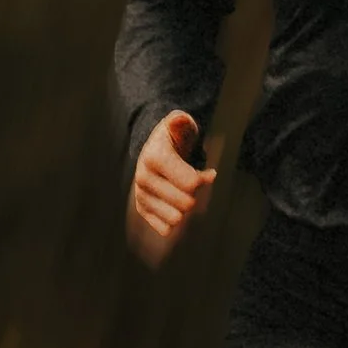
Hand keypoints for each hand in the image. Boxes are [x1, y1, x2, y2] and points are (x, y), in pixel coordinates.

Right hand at [128, 110, 215, 261]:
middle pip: (186, 204)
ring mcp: (141, 195)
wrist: (155, 149)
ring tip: (183, 191)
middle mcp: (143, 178)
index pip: (191, 183)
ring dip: (185, 207)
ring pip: (176, 219)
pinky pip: (164, 228)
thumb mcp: (180, 125)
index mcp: (154, 158)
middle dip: (196, 194)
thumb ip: (181, 122)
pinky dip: (175, 219)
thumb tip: (179, 119)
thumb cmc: (175, 137)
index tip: (206, 172)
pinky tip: (175, 204)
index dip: (204, 179)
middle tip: (193, 181)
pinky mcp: (142, 209)